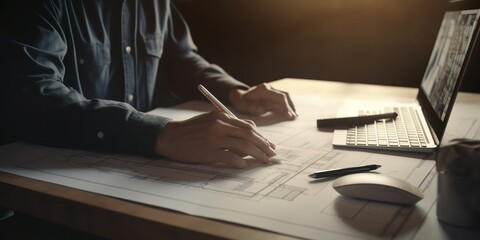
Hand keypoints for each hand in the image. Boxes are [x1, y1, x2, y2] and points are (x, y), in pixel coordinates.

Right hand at [154, 111, 276, 167]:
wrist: (169, 137)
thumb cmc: (190, 130)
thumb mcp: (210, 121)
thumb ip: (228, 126)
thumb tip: (248, 136)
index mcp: (221, 116)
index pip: (248, 126)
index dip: (261, 136)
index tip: (268, 144)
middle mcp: (219, 125)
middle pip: (249, 135)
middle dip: (264, 146)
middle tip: (271, 154)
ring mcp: (214, 138)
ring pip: (243, 146)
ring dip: (257, 154)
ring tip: (264, 160)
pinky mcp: (208, 151)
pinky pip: (230, 157)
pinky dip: (239, 162)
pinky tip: (244, 165)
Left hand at [229, 83, 297, 119]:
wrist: (239, 96)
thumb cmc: (241, 101)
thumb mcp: (243, 105)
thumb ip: (251, 107)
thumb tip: (262, 110)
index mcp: (264, 90)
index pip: (279, 97)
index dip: (285, 106)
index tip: (288, 115)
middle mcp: (269, 89)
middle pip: (284, 96)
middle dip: (290, 107)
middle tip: (293, 117)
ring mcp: (272, 91)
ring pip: (285, 97)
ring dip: (290, 106)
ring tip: (294, 116)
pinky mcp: (272, 96)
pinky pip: (282, 100)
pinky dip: (287, 106)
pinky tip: (290, 114)